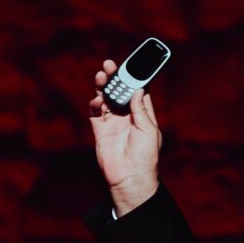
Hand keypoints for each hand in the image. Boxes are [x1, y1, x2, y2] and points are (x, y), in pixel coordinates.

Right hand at [88, 59, 161, 214]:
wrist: (130, 178)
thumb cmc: (145, 156)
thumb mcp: (148, 129)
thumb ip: (140, 109)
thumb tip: (138, 89)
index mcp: (143, 114)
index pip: (138, 91)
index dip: (134, 78)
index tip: (131, 64)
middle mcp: (127, 116)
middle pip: (120, 91)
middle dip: (115, 78)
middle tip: (110, 65)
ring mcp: (113, 122)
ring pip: (106, 99)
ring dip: (103, 86)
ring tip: (101, 75)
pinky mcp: (101, 130)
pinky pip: (96, 113)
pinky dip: (95, 104)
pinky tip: (97, 99)